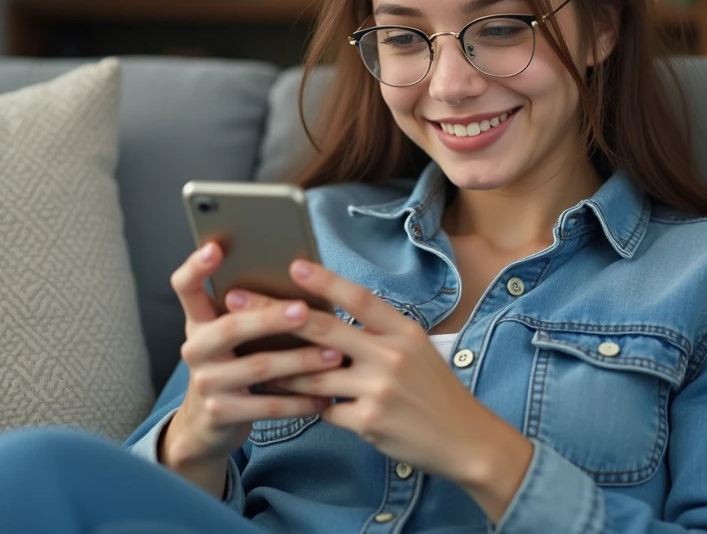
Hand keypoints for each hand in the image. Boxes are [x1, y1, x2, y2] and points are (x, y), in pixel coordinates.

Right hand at [163, 241, 342, 465]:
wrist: (208, 423)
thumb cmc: (235, 363)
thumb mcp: (234, 337)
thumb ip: (252, 311)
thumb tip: (305, 277)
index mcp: (198, 321)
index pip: (185, 287)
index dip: (196, 267)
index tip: (215, 248)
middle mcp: (195, 349)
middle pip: (230, 327)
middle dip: (270, 318)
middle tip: (305, 311)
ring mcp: (206, 382)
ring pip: (257, 367)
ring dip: (300, 361)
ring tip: (335, 356)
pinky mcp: (220, 413)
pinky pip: (266, 405)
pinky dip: (299, 401)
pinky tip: (326, 396)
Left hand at [269, 259, 533, 513]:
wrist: (466, 439)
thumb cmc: (435, 390)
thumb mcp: (416, 350)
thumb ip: (379, 334)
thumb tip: (331, 321)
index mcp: (404, 331)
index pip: (360, 298)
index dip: (326, 281)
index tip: (294, 266)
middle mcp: (391, 356)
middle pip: (326, 331)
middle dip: (277, 316)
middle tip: (240, 303)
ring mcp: (379, 390)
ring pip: (315, 376)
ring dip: (283, 371)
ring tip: (253, 363)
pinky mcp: (369, 421)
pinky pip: (326, 410)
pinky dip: (312, 406)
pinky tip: (297, 404)